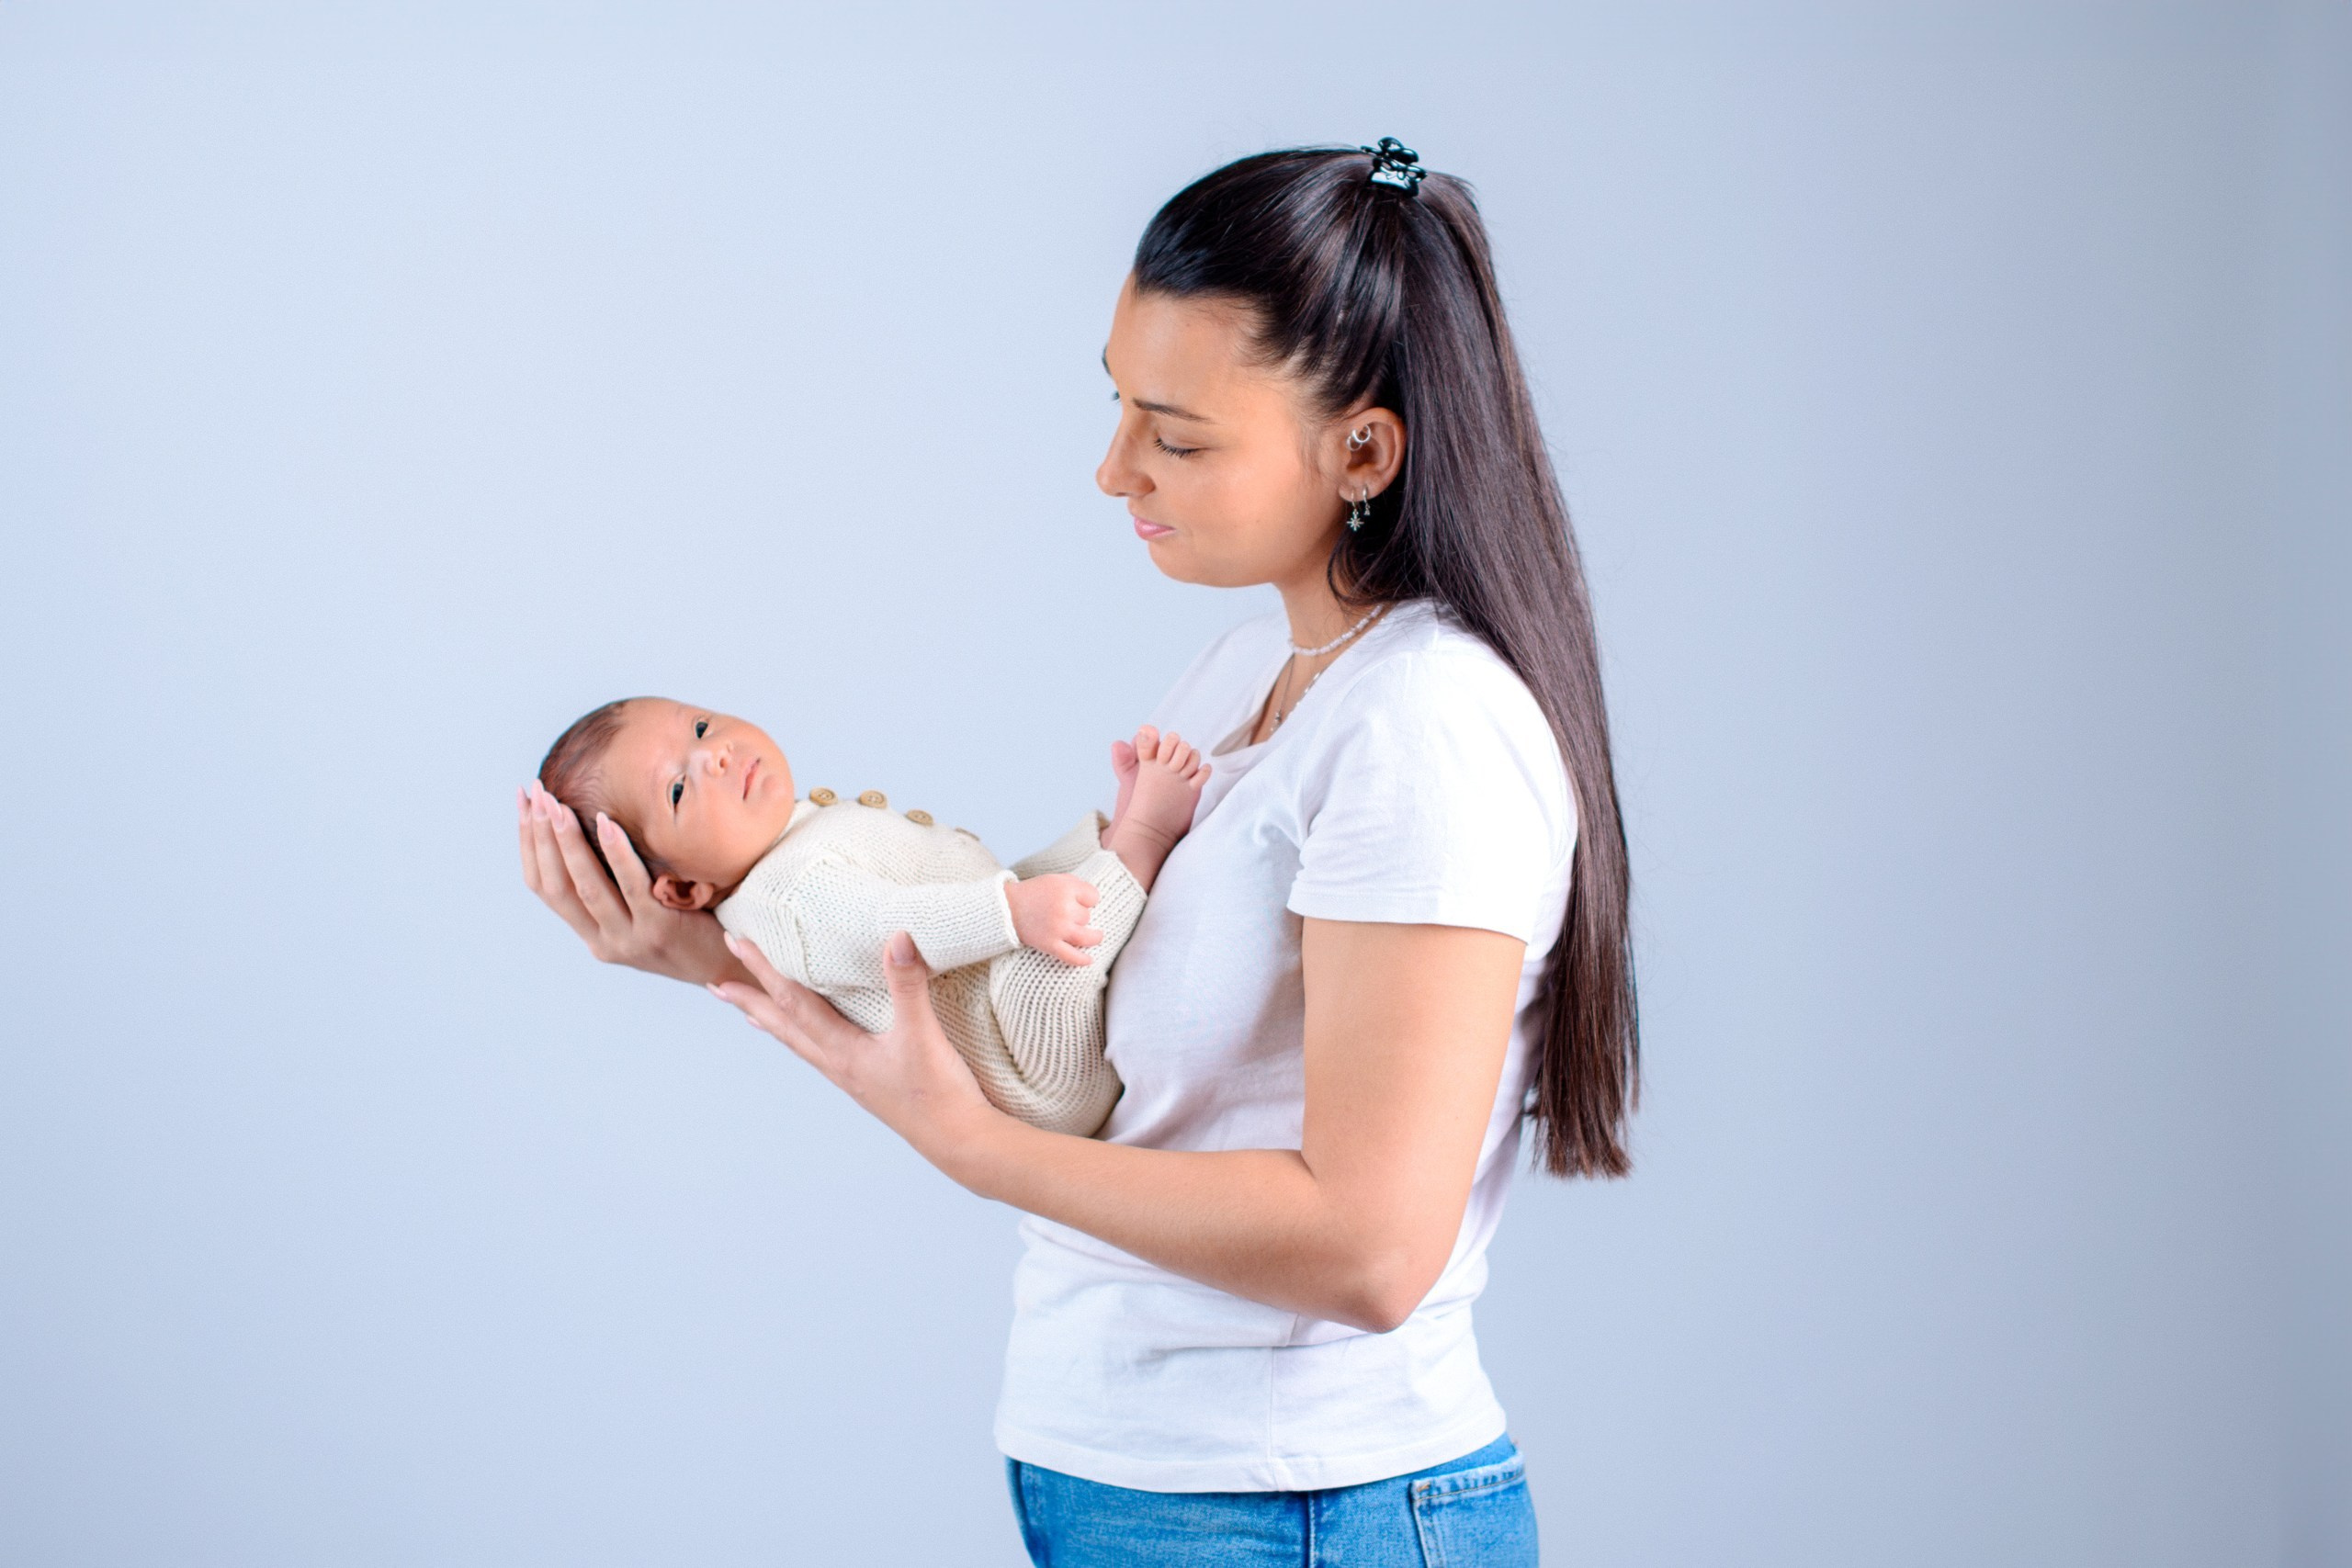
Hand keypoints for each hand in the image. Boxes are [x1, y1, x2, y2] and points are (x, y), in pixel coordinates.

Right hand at [516, 781, 747, 984]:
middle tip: (534, 793)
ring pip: (586, 888)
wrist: (736, 966)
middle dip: (539, 836)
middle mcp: (604, 941)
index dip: (529, 844)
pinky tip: (606, 822)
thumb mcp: (646, 909)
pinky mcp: (660, 931)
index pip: (544, 888)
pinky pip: (631, 886)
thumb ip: (620, 885)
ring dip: (567, 843)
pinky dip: (615, 853)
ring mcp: (630, 939)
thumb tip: (598, 824)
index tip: (524, 803)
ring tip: (556, 804)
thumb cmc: (695, 926)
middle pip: (556, 886)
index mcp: (594, 935)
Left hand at [710, 929, 1006, 1175]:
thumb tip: (897, 938)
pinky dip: (802, 1040)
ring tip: (749, 1014)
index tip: (736, 944)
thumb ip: (908, 985)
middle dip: (750, 1002)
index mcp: (842, 1050)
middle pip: (783, 1026)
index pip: (793, 1001)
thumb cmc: (939, 1092)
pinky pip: (820, 1054)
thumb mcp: (923, 1034)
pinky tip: (813, 1041)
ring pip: (798, 1043)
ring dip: (772, 1023)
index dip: (763, 970)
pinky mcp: (866, 1084)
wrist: (957, 1141)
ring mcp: (849, 1077)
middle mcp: (837, 1064)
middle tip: (716, 986)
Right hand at [1005, 874, 1102, 966]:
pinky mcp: (1049, 944)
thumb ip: (1077, 885)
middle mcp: (1063, 908)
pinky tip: (1089, 960)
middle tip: (1064, 914)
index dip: (1088, 899)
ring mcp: (1057, 928)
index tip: (1079, 901)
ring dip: (1094, 937)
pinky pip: (1071, 956)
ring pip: (1086, 936)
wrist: (1007, 908)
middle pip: (1087, 916)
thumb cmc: (1035, 893)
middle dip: (1079, 915)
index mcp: (1065, 888)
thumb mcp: (1056, 879)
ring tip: (1096, 936)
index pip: (1094, 897)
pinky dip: (1081, 960)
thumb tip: (1095, 902)